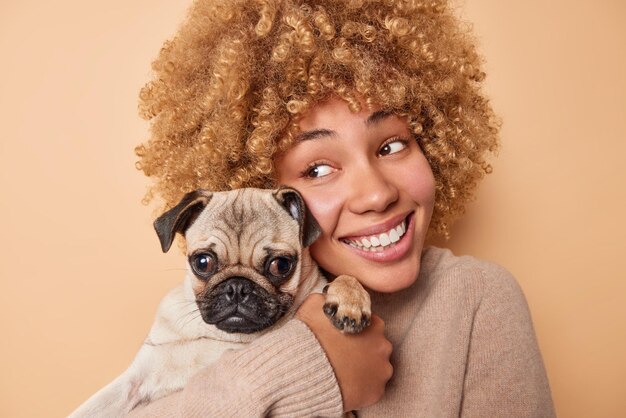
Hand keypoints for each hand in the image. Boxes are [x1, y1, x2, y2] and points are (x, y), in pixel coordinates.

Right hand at [296, 293, 392, 411]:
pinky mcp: (376, 393)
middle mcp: (384, 347)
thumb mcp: (316, 305)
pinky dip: (360, 387)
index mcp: (374, 324)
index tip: (342, 338)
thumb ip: (330, 300)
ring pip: (375, 369)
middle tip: (341, 355)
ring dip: (362, 369)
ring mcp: (382, 372)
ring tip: (342, 371)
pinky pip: (370, 389)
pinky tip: (344, 385)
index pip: (369, 325)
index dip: (354, 331)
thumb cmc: (311, 335)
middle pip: (375, 347)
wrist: (304, 370)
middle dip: (361, 350)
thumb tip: (331, 298)